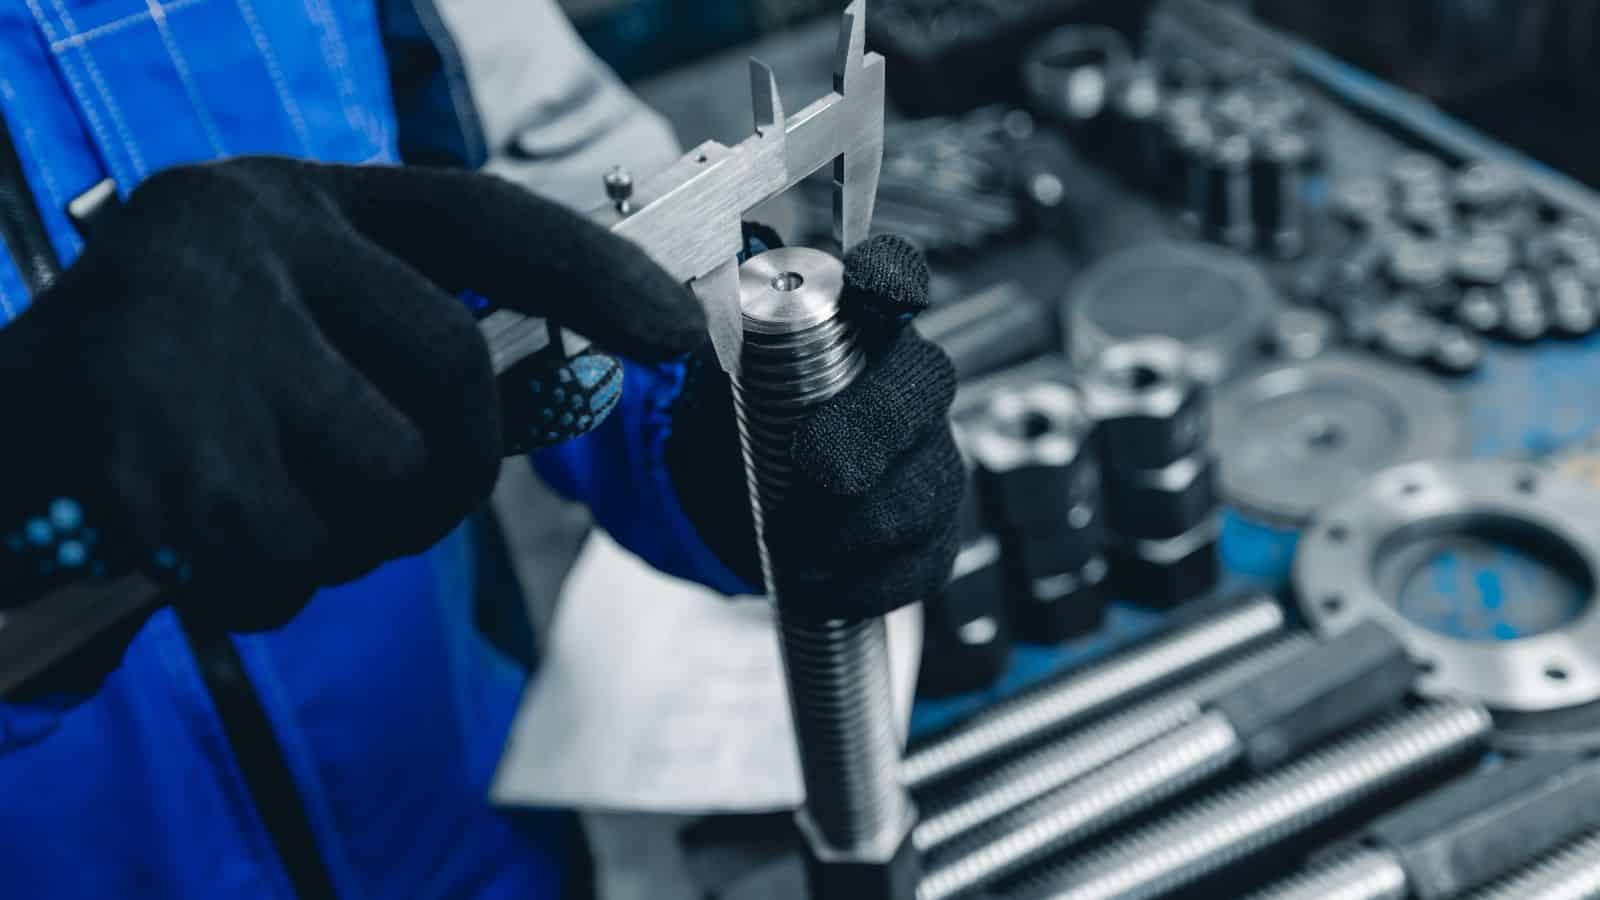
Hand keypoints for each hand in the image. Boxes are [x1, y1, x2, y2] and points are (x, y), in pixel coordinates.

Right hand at [0, 157, 702, 647]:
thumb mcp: (280, 337)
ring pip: (385, 483)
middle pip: (456, 376)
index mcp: (287, 202)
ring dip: (342, 537)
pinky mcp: (151, 452)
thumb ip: (398, 347)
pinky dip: (261, 585)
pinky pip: (292, 562)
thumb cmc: (163, 406)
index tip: (682, 332)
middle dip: (447, 471)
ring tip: (245, 507)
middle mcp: (239, 235)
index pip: (480, 218)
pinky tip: (186, 546)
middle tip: (380, 498)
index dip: (594, 273)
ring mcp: (189, 335)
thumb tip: (558, 389)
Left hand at [667, 234, 962, 619]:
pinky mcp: (931, 537)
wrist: (752, 506)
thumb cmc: (747, 423)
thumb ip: (700, 335)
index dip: (890, 274)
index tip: (870, 279)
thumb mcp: (716, 375)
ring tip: (787, 539)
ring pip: (924, 489)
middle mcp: (911, 383)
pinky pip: (917, 564)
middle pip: (923, 388)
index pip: (892, 276)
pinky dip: (858, 581)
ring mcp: (933, 461)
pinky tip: (813, 578)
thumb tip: (654, 319)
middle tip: (817, 463)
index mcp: (860, 325)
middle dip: (869, 430)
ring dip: (850, 525)